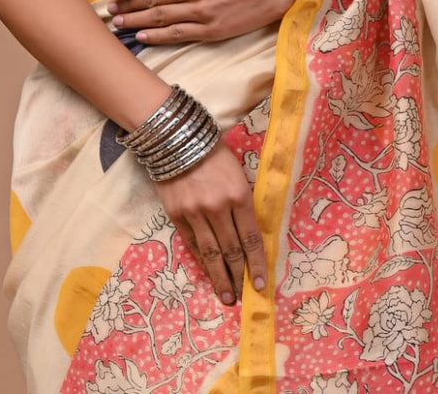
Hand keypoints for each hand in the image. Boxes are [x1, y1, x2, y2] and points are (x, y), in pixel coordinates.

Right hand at [156, 139, 265, 304]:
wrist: (177, 140)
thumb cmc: (214, 154)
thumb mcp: (238, 172)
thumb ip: (243, 201)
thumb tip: (250, 233)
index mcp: (239, 195)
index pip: (251, 238)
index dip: (257, 264)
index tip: (260, 284)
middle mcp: (218, 208)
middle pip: (231, 250)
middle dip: (239, 277)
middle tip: (243, 297)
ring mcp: (195, 214)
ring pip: (211, 254)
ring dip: (220, 278)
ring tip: (226, 297)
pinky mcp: (177, 216)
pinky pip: (193, 245)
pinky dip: (202, 262)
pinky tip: (208, 274)